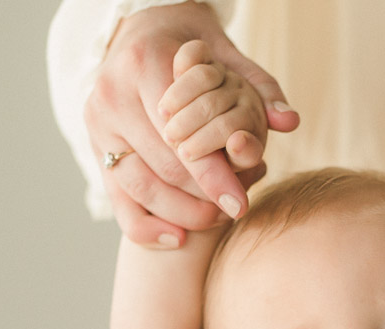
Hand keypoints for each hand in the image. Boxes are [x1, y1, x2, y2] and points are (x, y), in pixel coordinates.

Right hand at [85, 1, 298, 247]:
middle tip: (234, 211)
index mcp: (143, 64)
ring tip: (215, 219)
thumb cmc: (196, 54)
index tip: (241, 203)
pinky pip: (118, 201)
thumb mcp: (229, 60)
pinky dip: (147, 227)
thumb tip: (289, 122)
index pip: (181, 135)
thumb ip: (261, 89)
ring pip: (140, 186)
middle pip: (163, 165)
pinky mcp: (95, 148)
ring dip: (181, 212)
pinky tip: (178, 238)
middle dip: (201, 196)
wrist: (144, 35)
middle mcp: (112, 93)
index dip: (213, 173)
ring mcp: (98, 124)